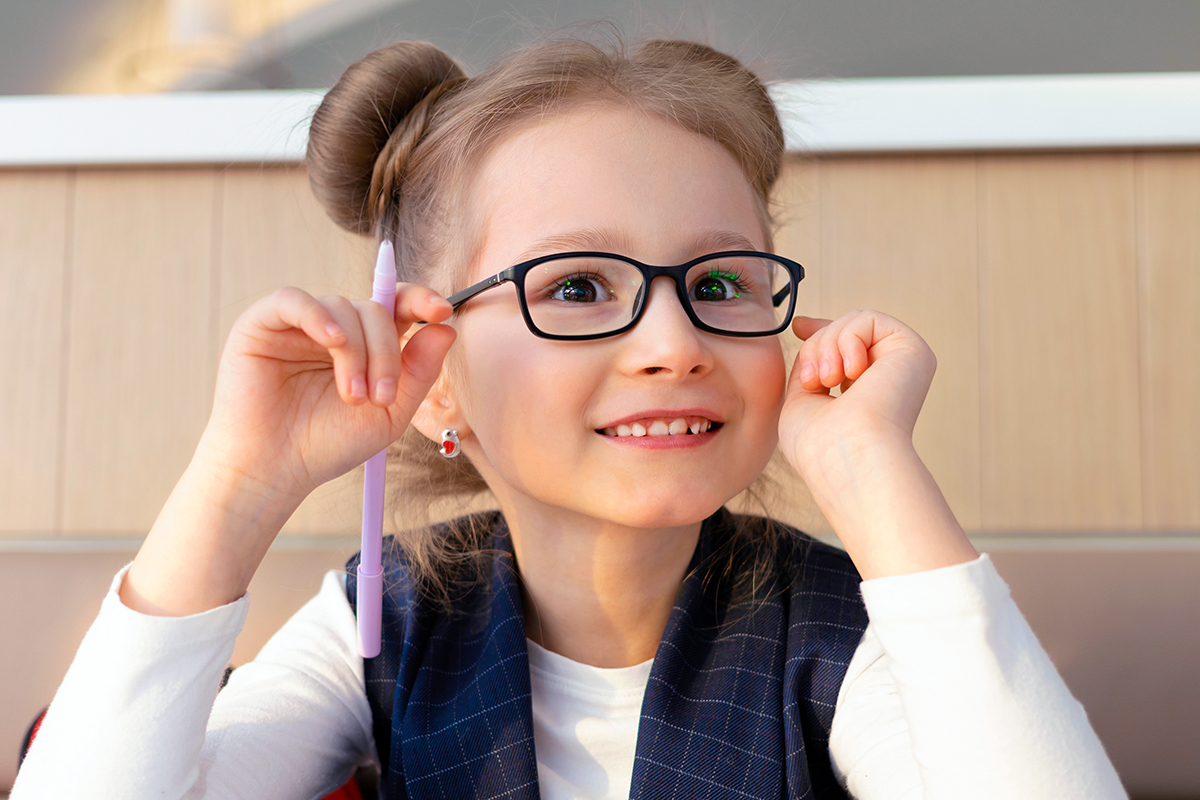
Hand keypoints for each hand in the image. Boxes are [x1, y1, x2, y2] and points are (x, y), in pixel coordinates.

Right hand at [195, 284, 455, 504]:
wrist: (275, 471)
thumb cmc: (329, 444)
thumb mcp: (389, 413)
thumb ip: (419, 372)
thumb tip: (446, 328)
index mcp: (367, 344)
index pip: (398, 305)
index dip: (421, 300)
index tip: (441, 312)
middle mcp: (336, 328)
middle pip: (375, 309)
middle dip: (387, 352)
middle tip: (381, 397)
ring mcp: (299, 324)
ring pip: (343, 308)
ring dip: (357, 353)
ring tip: (352, 397)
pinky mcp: (262, 324)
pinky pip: (293, 300)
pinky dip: (318, 315)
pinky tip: (332, 342)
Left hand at [779, 310, 935, 485]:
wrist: (847, 457)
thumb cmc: (819, 444)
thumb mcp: (802, 398)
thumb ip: (810, 365)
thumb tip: (807, 328)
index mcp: (867, 390)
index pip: (847, 347)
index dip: (822, 332)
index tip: (799, 326)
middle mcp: (889, 375)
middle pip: (842, 331)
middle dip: (817, 346)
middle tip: (814, 381)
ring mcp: (903, 362)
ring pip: (852, 322)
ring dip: (827, 346)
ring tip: (827, 381)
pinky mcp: (913, 349)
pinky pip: (868, 318)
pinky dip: (847, 340)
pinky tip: (850, 373)